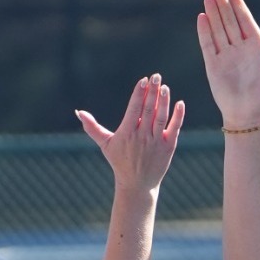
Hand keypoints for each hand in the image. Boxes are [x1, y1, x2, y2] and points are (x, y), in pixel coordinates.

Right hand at [76, 74, 184, 194]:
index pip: (134, 109)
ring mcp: (156, 142)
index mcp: (127, 133)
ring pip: (161, 117)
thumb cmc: (119, 161)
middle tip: (156, 76)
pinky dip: (178, 116)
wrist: (137, 184)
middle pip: (148, 110)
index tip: (143, 80)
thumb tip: (79, 112)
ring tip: (164, 87)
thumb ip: (92, 127)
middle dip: (152, 92)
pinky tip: (180, 103)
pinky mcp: (168, 147)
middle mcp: (142, 136)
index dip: (139, 94)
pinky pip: (174, 128)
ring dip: (164, 101)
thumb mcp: (105, 144)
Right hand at [196, 0, 259, 128]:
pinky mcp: (213, 65)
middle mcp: (240, 49)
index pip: (246, 20)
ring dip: (213, 14)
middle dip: (224, 5)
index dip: (238, 5)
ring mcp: (226, 56)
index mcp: (257, 47)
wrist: (250, 117)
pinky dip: (205, 31)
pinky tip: (202, 17)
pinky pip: (208, 44)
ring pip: (218, 30)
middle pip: (230, 21)